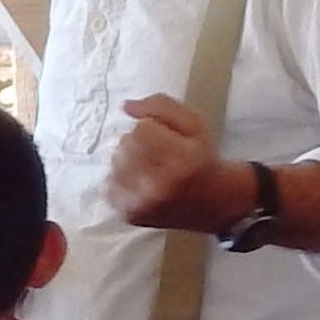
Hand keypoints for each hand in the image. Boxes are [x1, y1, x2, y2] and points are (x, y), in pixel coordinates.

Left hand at [105, 95, 252, 232]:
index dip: (154, 128)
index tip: (169, 139)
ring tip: (150, 168)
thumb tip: (126, 106)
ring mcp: (140, 203)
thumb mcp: (193, 124)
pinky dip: (120, 179)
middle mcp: (158, 185)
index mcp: (181, 160)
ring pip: (115, 162)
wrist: (211, 204)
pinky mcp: (127, 213)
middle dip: (139, 143)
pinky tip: (139, 183)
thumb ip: (161, 106)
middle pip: (126, 143)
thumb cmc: (201, 159)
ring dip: (128, 160)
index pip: (142, 128)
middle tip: (160, 155)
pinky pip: (108, 183)